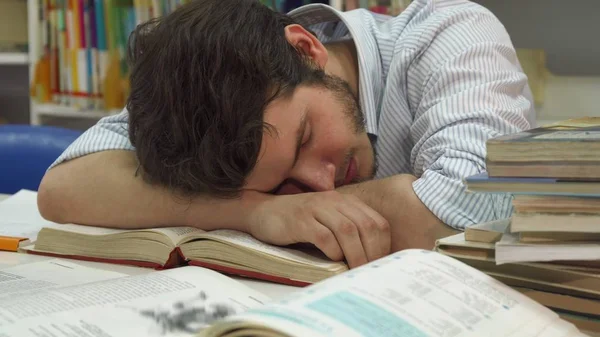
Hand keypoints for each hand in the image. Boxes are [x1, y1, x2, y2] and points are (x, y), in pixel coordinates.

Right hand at [247, 191, 390, 267]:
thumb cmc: (299, 222)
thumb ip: (348, 233)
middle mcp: (334, 201)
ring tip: (355, 271)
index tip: (382, 265)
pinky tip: (332, 259)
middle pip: (366, 226)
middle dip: (373, 252)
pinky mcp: (300, 220)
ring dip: (355, 254)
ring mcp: (316, 209)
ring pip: (347, 230)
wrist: (262, 211)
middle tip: (371, 273)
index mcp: (346, 202)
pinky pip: (324, 236)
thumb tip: (370, 261)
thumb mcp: (328, 221)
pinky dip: (332, 250)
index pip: (377, 222)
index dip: (384, 245)